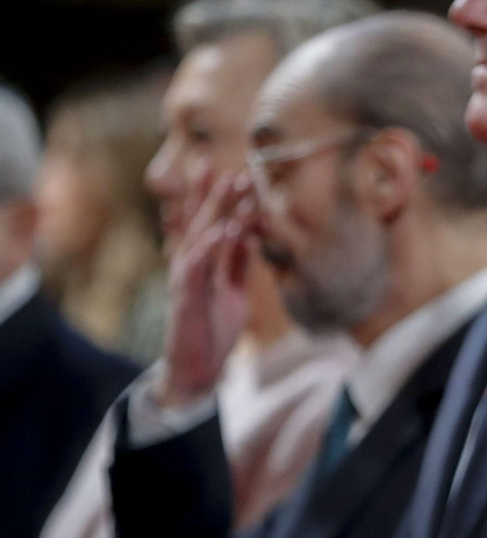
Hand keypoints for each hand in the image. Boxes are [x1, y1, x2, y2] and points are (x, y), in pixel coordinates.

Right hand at [154, 167, 262, 407]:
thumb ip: (238, 263)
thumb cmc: (213, 328)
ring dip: (215, 210)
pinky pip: (197, 266)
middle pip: (204, 222)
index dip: (216, 198)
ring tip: (229, 185)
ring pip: (199, 236)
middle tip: (235, 169)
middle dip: (218, 194)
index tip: (231, 171)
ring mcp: (185, 278)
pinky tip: (222, 229)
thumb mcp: (233, 290)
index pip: (209, 224)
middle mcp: (189, 264)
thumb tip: (250, 235)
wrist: (198, 368)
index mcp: (201, 262)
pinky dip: (208, 246)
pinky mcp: (186, 297)